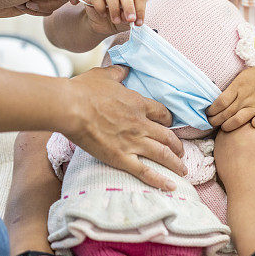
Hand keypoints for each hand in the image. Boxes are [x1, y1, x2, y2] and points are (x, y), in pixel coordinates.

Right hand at [64, 65, 185, 190]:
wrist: (71, 107)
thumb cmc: (84, 90)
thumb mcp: (104, 75)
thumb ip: (117, 72)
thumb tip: (124, 69)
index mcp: (138, 103)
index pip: (162, 113)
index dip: (168, 120)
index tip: (169, 125)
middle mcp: (141, 123)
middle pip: (168, 136)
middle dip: (177, 145)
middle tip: (181, 152)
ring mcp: (133, 141)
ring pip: (162, 154)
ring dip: (176, 163)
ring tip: (183, 170)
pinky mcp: (121, 157)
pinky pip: (145, 171)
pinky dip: (160, 180)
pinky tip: (171, 187)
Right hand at [83, 0, 145, 34]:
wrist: (101, 24)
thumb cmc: (117, 18)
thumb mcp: (126, 20)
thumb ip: (130, 18)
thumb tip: (130, 18)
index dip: (140, 9)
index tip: (139, 22)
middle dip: (129, 7)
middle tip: (130, 20)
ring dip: (115, 8)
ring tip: (116, 21)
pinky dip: (101, 8)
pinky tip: (103, 15)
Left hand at [206, 64, 254, 131]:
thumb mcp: (243, 76)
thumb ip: (232, 88)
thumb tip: (218, 99)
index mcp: (238, 86)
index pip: (219, 102)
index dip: (211, 110)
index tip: (207, 113)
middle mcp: (245, 97)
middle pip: (224, 113)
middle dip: (215, 120)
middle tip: (210, 123)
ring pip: (236, 120)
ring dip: (226, 126)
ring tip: (222, 127)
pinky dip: (251, 125)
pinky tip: (243, 128)